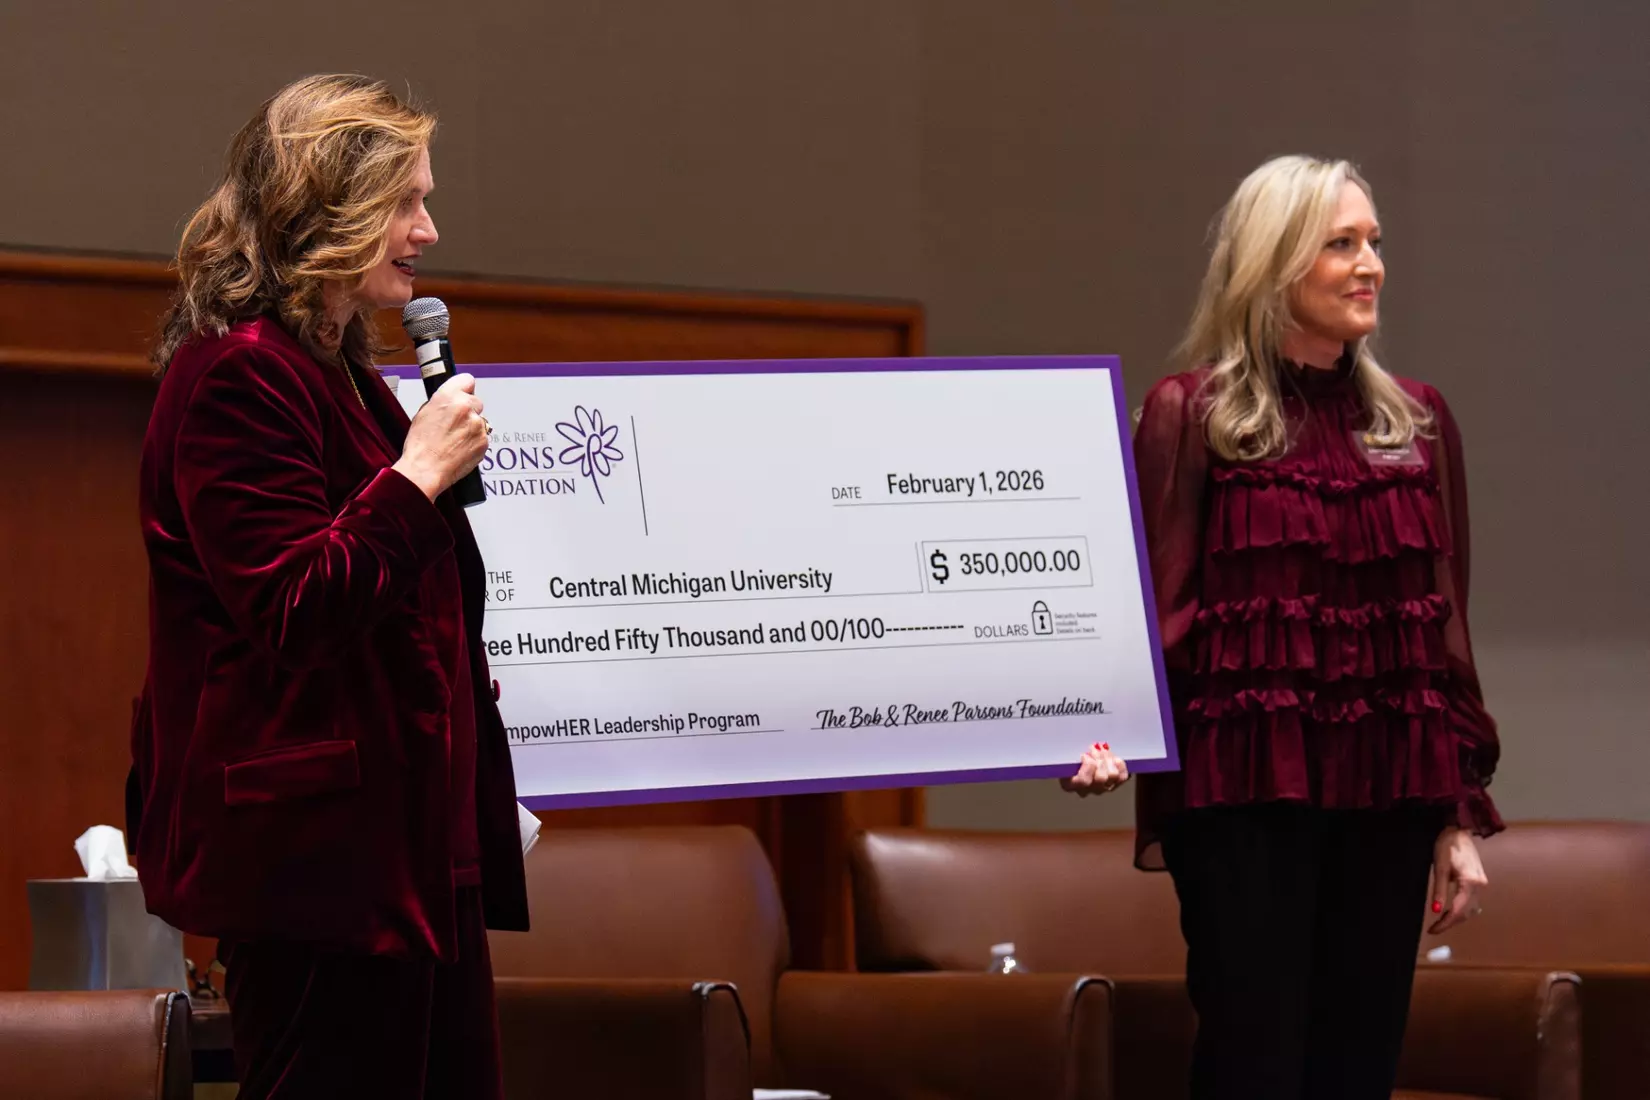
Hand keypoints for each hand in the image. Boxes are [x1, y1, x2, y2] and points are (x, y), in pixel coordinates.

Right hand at [394, 374, 488, 500]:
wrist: (425, 469)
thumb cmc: (420, 446)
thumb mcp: (424, 413)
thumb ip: (442, 402)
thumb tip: (450, 399)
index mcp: (449, 396)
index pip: (467, 380)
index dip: (464, 389)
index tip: (464, 393)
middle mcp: (466, 408)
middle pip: (476, 402)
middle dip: (469, 411)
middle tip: (456, 424)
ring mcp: (478, 425)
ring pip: (480, 421)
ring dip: (472, 427)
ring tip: (455, 440)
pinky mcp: (484, 441)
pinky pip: (483, 437)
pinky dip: (475, 442)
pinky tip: (461, 448)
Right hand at [1060, 742, 1129, 796]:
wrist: (1079, 755)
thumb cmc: (1069, 755)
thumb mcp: (1065, 754)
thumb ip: (1070, 754)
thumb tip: (1082, 751)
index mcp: (1069, 784)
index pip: (1083, 781)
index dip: (1087, 766)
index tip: (1084, 755)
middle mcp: (1086, 790)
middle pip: (1101, 778)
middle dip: (1099, 758)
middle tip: (1095, 748)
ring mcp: (1101, 788)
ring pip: (1112, 775)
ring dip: (1108, 759)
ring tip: (1102, 751)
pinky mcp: (1114, 783)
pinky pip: (1122, 776)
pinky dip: (1119, 765)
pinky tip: (1113, 758)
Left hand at [1427, 826, 1487, 934]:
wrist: (1458, 831)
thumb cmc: (1446, 846)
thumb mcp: (1439, 868)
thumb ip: (1439, 891)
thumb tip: (1436, 911)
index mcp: (1470, 882)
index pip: (1458, 911)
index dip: (1445, 923)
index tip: (1432, 930)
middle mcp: (1480, 885)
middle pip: (1467, 912)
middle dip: (1450, 922)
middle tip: (1434, 928)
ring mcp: (1482, 883)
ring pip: (1471, 909)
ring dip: (1457, 917)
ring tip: (1441, 922)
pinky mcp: (1480, 881)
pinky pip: (1473, 901)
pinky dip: (1463, 909)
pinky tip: (1452, 910)